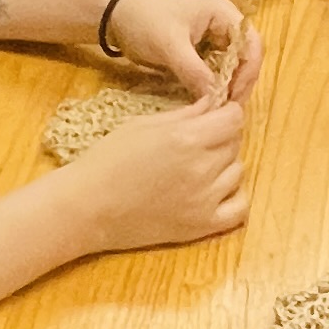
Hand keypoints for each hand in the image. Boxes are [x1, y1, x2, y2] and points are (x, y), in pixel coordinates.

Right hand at [62, 95, 249, 250]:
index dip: (226, 114)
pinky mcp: (202, 226)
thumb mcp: (144, 124)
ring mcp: (205, 200)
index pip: (234, 118)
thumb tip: (214, 102)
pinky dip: (233, 197)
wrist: (88, 207)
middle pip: (235, 143)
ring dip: (224, 165)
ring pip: (238, 171)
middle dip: (222, 137)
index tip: (215, 116)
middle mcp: (202, 168)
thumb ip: (186, 114)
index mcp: (187, 138)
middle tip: (198, 141)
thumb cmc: (108, 160)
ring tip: (198, 167)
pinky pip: (240, 208)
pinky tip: (214, 192)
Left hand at [108, 0, 260, 101]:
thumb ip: (194, 71)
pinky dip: (217, 87)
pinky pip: (219, 72)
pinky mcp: (204, 53)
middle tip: (227, 109)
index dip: (248, 71)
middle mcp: (226, 26)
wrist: (118, 15)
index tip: (234, 96)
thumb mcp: (169, 45)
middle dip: (241, 82)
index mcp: (224, 14)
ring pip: (235, 67)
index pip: (251, 44)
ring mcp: (216, 40)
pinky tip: (210, 102)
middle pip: (247, 57)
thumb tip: (216, 98)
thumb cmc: (145, 20)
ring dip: (230, 87)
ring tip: (219, 109)